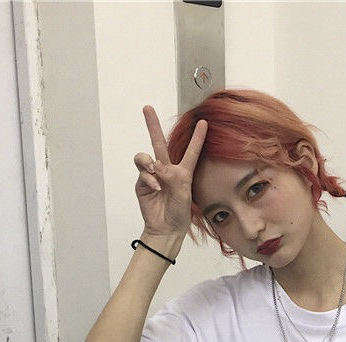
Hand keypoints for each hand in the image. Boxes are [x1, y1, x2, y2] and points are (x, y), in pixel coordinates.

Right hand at [133, 106, 207, 235]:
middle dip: (152, 125)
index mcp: (183, 172)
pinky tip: (156, 187)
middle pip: (159, 143)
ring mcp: (153, 176)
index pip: (191, 151)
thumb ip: (172, 177)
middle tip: (147, 108)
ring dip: (147, 161)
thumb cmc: (179, 213)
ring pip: (145, 156)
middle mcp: (167, 170)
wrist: (166, 228)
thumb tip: (157, 166)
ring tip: (155, 170)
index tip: (203, 122)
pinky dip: (148, 178)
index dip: (197, 137)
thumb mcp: (183, 193)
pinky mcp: (142, 184)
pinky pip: (142, 173)